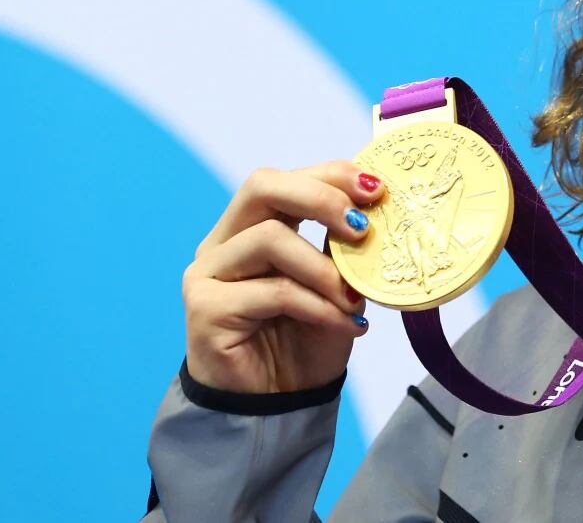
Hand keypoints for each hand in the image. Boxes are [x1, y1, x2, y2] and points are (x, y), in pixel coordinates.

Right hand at [182, 160, 383, 393]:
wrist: (278, 406)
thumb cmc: (305, 339)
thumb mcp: (335, 283)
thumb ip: (341, 245)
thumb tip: (376, 206)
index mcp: (252, 226)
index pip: (285, 179)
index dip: (330, 175)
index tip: (376, 188)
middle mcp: (224, 242)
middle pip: (262, 186)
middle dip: (320, 197)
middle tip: (361, 226)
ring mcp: (207, 274)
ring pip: (269, 238)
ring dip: (324, 268)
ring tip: (354, 299)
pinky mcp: (206, 309)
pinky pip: (272, 291)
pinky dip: (318, 305)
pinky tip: (344, 324)